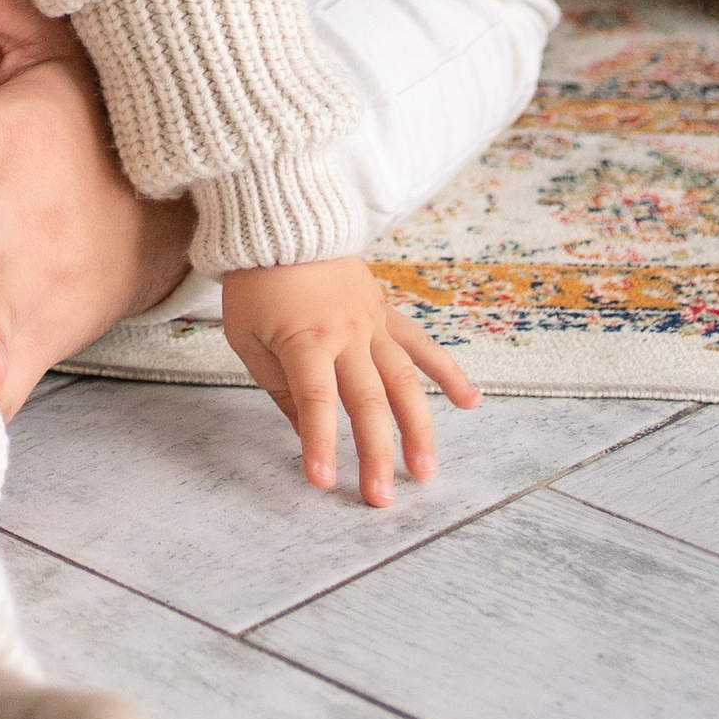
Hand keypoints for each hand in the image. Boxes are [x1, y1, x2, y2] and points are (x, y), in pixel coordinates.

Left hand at [220, 258, 480, 509]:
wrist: (280, 219)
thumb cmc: (255, 283)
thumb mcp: (248, 338)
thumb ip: (280, 388)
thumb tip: (307, 435)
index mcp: (305, 340)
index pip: (317, 402)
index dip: (320, 444)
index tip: (323, 483)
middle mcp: (346, 334)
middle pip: (368, 401)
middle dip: (375, 454)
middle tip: (382, 499)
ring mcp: (373, 323)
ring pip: (405, 381)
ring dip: (419, 428)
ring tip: (425, 471)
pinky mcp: (387, 312)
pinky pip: (422, 344)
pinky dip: (448, 372)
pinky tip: (471, 402)